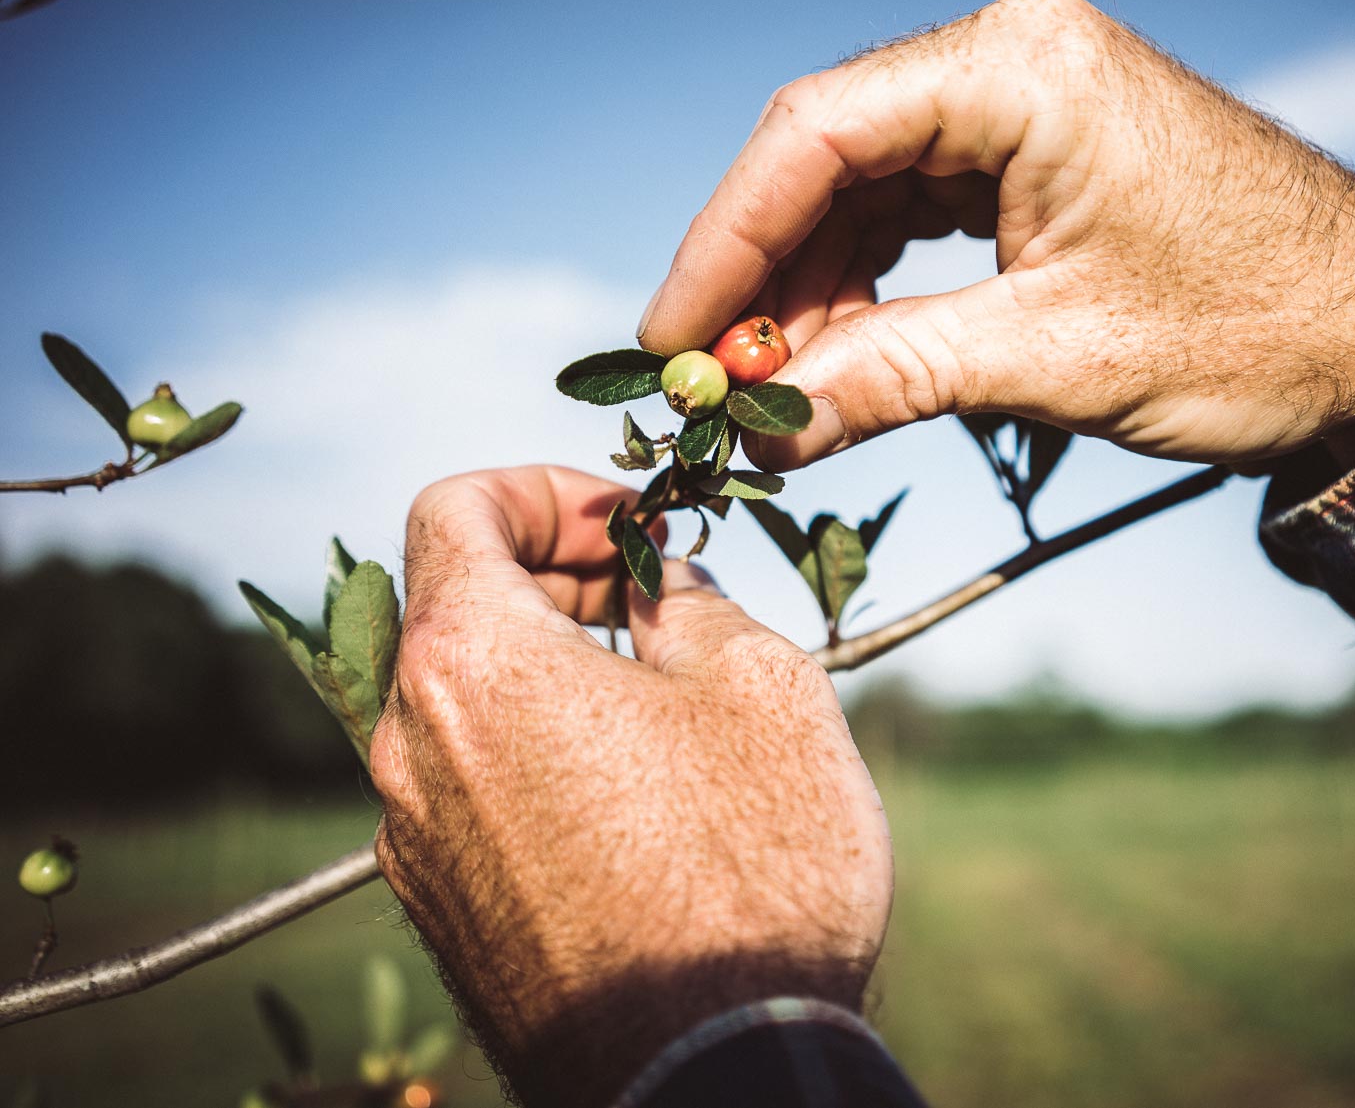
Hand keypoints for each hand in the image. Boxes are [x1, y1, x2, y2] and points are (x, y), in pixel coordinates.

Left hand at [370, 466, 891, 1104]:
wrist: (712, 1074)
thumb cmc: (749, 870)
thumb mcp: (762, 686)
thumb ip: (695, 601)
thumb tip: (663, 585)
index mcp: (471, 663)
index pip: (453, 506)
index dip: (546, 487)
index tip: (631, 523)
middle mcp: (410, 748)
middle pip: (456, 606)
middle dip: (559, 577)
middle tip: (661, 599)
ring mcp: (417, 841)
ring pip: (467, 703)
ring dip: (554, 668)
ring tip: (666, 696)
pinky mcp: (446, 915)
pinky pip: (476, 788)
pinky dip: (540, 750)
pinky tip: (640, 789)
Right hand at [637, 0, 1354, 470]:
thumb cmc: (1259, 329)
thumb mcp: (1055, 359)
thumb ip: (892, 377)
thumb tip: (764, 433)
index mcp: (1023, 65)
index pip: (817, 133)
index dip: (724, 242)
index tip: (670, 341)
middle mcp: (1016, 56)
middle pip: (830, 155)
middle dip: (765, 277)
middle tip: (714, 387)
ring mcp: (1030, 98)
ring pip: (868, 186)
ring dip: (814, 288)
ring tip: (773, 390)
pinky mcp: (1044, 150)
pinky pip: (922, 207)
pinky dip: (875, 281)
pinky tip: (842, 354)